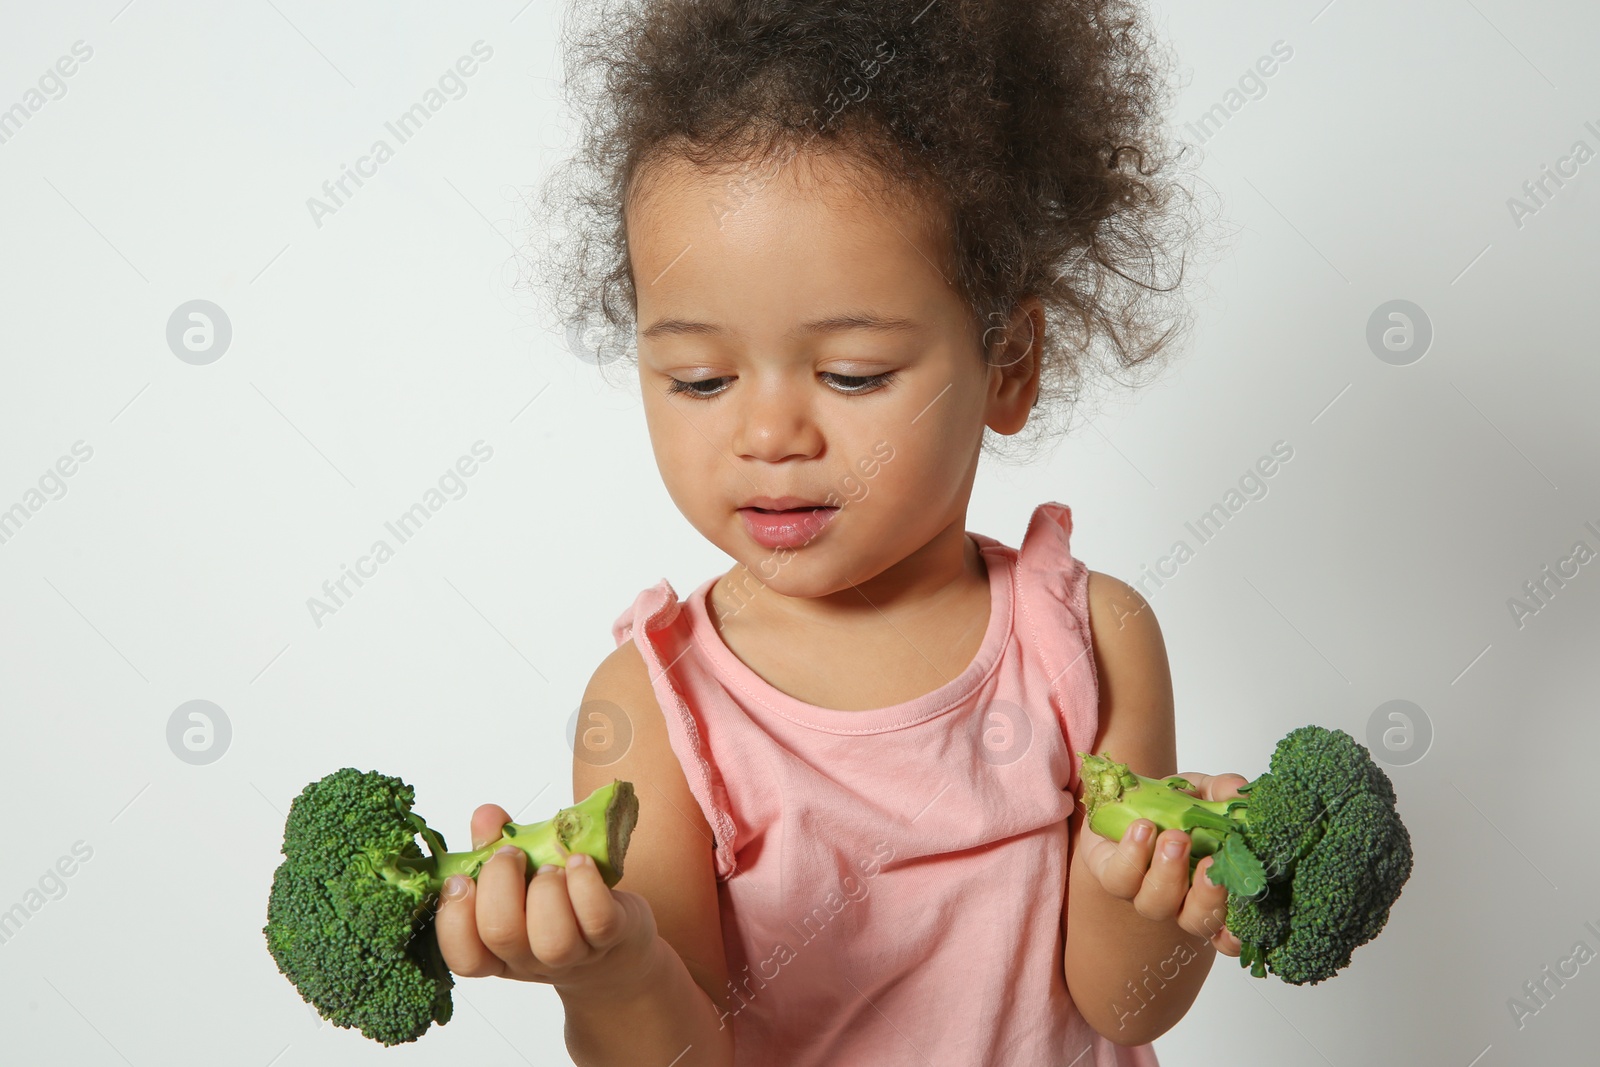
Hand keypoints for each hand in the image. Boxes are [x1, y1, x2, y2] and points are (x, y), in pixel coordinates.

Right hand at [435, 802, 659, 994]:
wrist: (616, 945)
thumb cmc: (556, 907)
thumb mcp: (518, 882)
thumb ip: (493, 849)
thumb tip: (485, 816)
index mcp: (497, 953)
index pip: (463, 958)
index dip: (454, 917)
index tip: (461, 879)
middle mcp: (530, 961)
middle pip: (501, 934)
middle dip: (500, 881)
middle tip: (512, 855)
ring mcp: (572, 954)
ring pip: (551, 938)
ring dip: (545, 890)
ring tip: (550, 866)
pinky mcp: (610, 937)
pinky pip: (597, 918)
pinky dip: (585, 883)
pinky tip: (579, 861)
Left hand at [1078, 771, 1249, 956]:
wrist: (1121, 797)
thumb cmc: (1169, 805)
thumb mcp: (1202, 791)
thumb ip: (1222, 791)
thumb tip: (1240, 790)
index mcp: (1208, 888)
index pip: (1226, 930)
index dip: (1233, 936)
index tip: (1240, 921)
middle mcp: (1178, 900)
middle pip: (1195, 921)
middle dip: (1206, 896)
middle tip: (1209, 863)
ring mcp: (1142, 892)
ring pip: (1155, 904)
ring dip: (1168, 873)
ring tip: (1173, 837)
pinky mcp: (1111, 876)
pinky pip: (1119, 879)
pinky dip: (1132, 854)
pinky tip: (1142, 829)